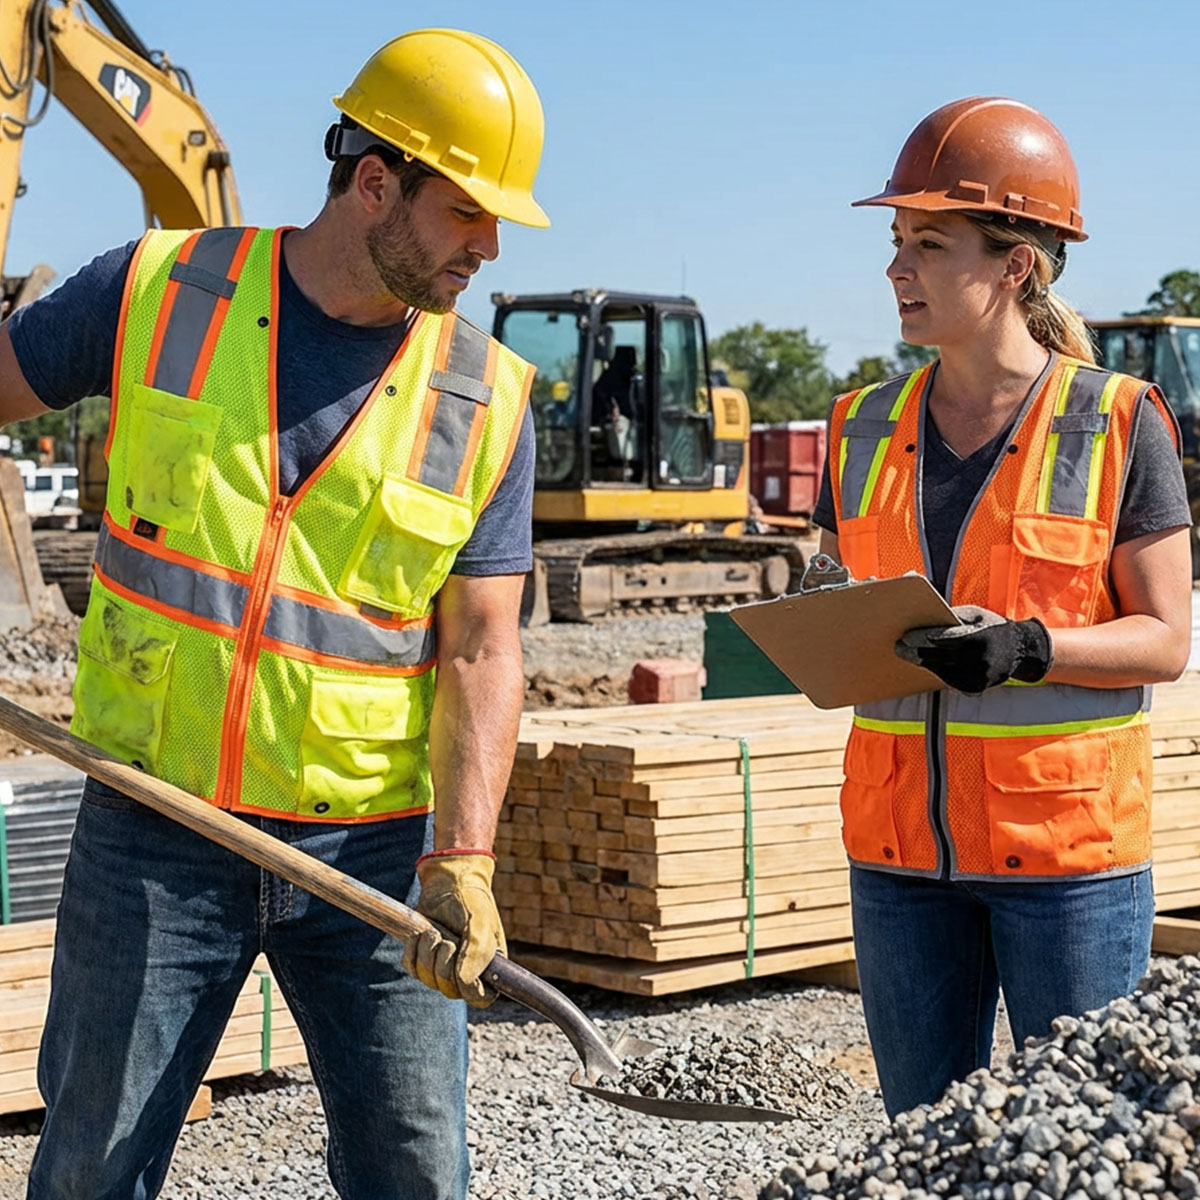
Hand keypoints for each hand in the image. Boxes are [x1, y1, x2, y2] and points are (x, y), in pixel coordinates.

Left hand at [402, 851, 505, 1007]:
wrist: (448, 881)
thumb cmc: (471, 901)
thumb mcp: (479, 924)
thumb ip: (477, 954)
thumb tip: (465, 983)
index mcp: (488, 967)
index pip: (480, 997)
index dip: (470, 990)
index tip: (461, 971)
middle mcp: (466, 970)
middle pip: (448, 990)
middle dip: (443, 963)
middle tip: (447, 940)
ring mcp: (443, 965)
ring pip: (427, 979)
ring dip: (427, 953)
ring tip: (434, 932)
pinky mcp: (423, 957)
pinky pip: (412, 968)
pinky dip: (413, 951)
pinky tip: (421, 933)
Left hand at [894, 606, 1053, 694]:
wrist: (1020, 651)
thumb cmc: (991, 627)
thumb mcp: (975, 616)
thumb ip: (952, 618)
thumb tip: (923, 618)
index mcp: (980, 638)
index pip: (944, 639)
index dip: (922, 639)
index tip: (905, 636)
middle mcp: (979, 660)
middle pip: (939, 657)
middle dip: (916, 652)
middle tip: (898, 647)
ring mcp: (978, 677)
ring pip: (941, 670)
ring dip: (923, 663)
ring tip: (907, 654)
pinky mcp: (975, 688)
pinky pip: (949, 679)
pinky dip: (937, 670)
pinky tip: (926, 664)